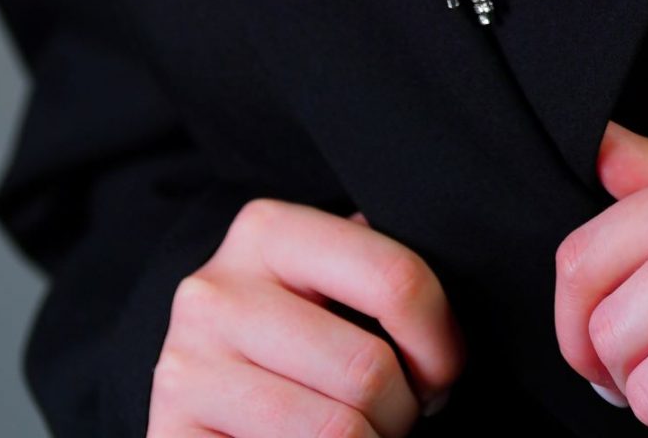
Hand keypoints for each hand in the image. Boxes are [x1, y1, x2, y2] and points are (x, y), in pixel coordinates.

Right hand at [148, 196, 466, 433]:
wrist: (202, 392)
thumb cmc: (292, 337)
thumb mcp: (328, 283)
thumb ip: (378, 274)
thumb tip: (475, 292)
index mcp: (266, 231)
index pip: (396, 280)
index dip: (441, 345)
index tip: (441, 374)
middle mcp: (214, 294)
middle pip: (367, 370)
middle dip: (404, 412)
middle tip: (398, 417)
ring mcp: (184, 370)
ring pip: (334, 433)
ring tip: (365, 437)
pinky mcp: (172, 437)